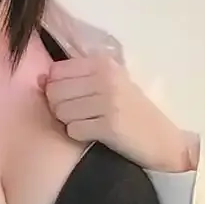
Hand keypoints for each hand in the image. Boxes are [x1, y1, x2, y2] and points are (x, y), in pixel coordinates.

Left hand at [38, 52, 193, 172]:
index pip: (57, 71)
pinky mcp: (109, 126)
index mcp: (104, 63)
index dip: (56, 87)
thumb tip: (41, 79)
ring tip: (89, 123)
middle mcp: (106, 79)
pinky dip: (79, 135)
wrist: (164, 140)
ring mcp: (108, 102)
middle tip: (80, 114)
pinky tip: (94, 134)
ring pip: (61, 112)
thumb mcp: (111, 84)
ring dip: (69, 122)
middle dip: (60, 107)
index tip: (72, 98)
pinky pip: (73, 130)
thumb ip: (77, 78)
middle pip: (55, 92)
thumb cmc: (133, 111)